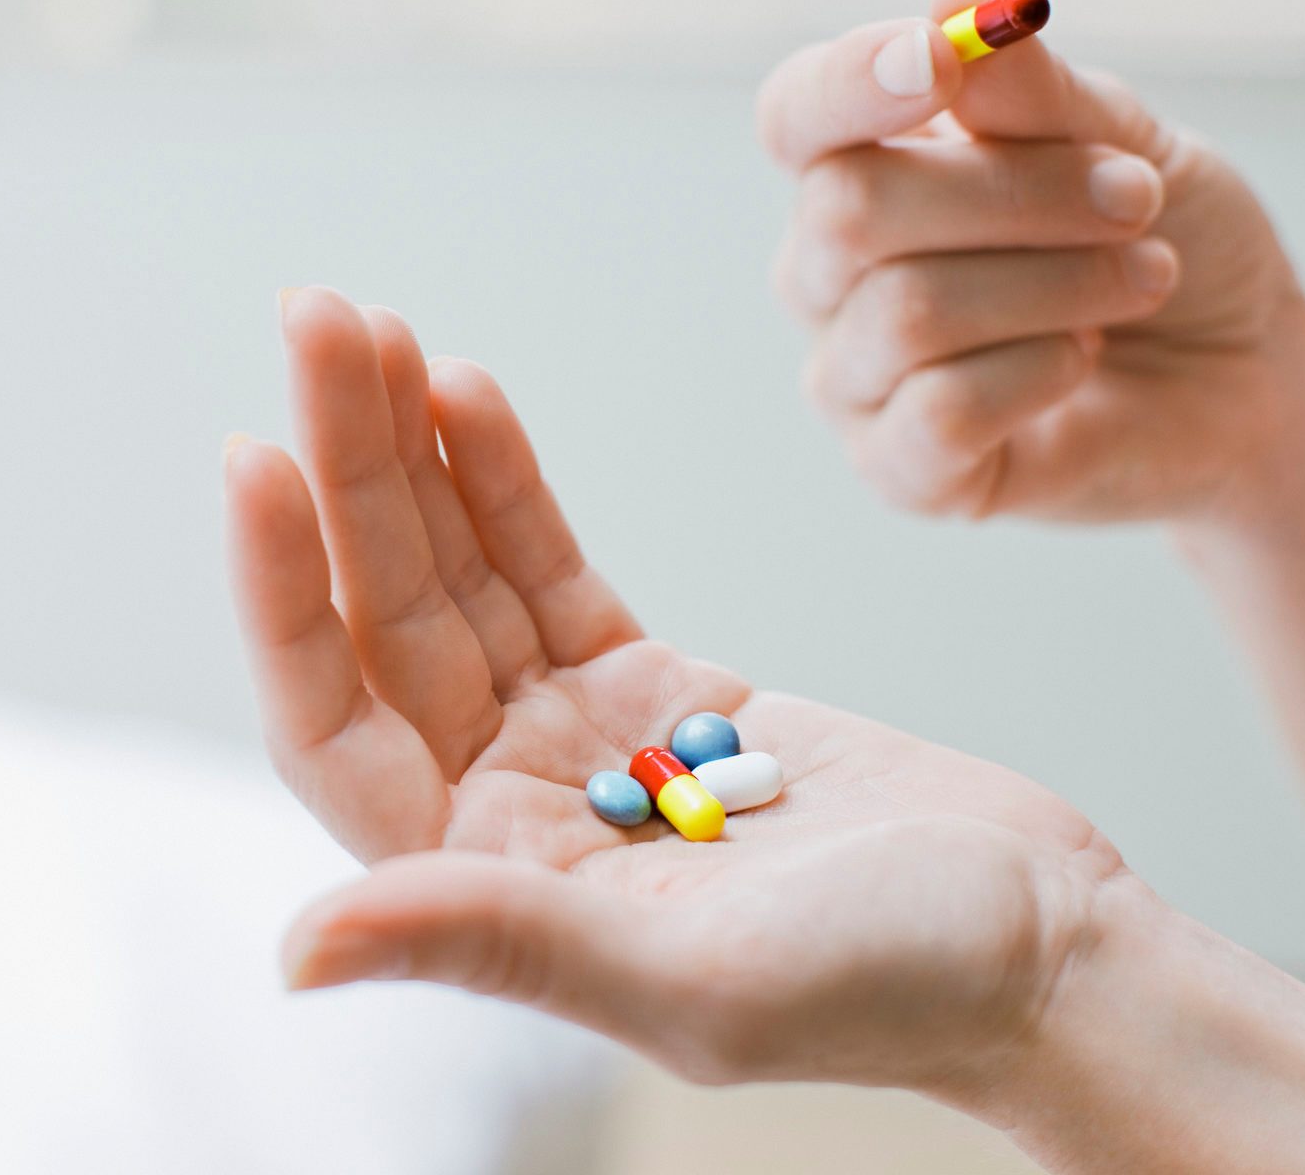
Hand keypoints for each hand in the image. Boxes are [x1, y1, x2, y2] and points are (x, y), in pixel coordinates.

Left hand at [225, 286, 1124, 1089]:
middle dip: (349, 468)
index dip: (284, 596)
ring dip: (413, 452)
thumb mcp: (695, 980)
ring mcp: (581, 740)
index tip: (257, 455)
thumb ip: (499, 944)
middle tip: (318, 316)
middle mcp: (512, 810)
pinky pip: (550, 566)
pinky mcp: (657, 685)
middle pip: (393, 620)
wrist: (1047, 944)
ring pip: (464, 575)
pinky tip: (464, 390)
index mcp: (489, 885)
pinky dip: (507, 479)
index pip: (336, 724)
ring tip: (369, 325)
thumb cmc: (897, 988)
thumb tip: (295, 953)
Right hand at [759, 0, 1304, 523]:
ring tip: (1144, 276)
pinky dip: (1039, 372)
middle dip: (1017, 193)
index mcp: (864, 169)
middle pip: (849, 209)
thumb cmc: (1169, 244)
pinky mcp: (901, 472)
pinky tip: (1085, 360)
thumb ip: (1032, 89)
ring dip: (1058, 283)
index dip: (847, 85)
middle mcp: (831, 275)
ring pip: (908, 312)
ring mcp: (855, 378)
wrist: (1246, 382)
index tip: (941, 60)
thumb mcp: (1122, 142)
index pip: (796, 117)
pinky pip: (940, 413)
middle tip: (1138, 197)